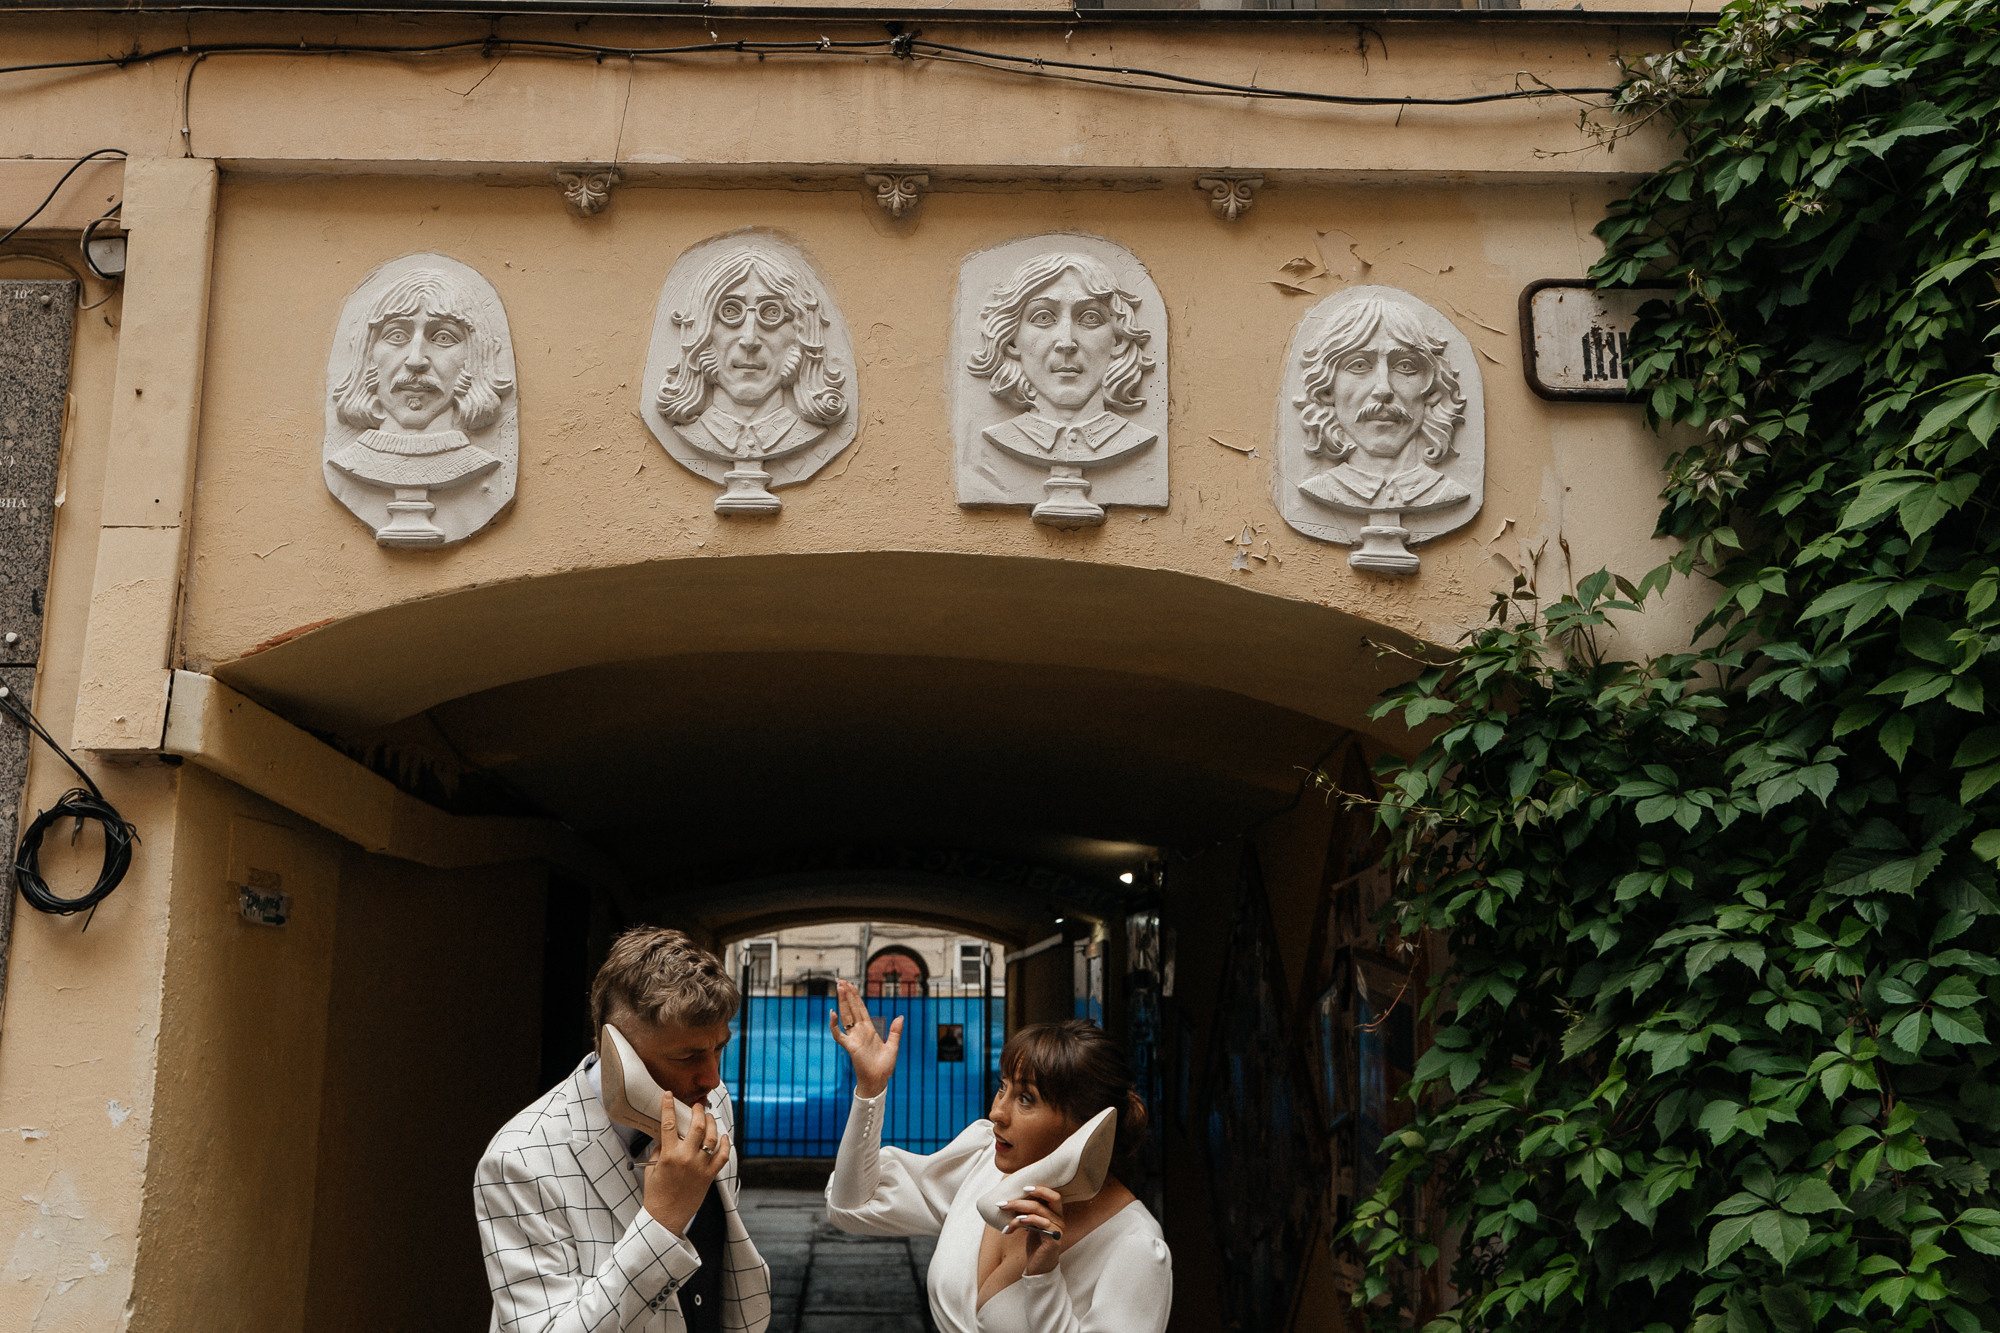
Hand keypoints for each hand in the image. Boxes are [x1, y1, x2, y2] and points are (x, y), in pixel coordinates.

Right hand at [641, 1095, 730, 1238]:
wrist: (665, 1217)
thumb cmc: (656, 1194)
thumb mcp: (652, 1169)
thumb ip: (660, 1150)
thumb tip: (667, 1137)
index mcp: (669, 1156)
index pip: (669, 1124)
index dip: (669, 1106)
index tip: (669, 1095)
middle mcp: (686, 1159)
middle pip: (697, 1127)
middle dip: (698, 1111)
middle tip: (697, 1105)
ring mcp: (700, 1167)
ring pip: (711, 1138)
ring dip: (711, 1124)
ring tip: (708, 1117)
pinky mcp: (709, 1176)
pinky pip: (722, 1157)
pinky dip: (724, 1145)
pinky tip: (723, 1136)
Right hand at [829, 978, 902, 1098]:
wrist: (879, 1081)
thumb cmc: (884, 1067)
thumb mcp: (893, 1046)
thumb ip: (895, 1031)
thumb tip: (900, 1017)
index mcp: (869, 1030)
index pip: (860, 1009)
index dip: (855, 997)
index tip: (851, 985)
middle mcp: (860, 1032)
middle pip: (851, 1009)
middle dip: (847, 995)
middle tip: (841, 981)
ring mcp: (854, 1038)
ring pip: (846, 1016)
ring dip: (842, 1002)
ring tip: (840, 988)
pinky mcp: (850, 1047)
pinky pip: (839, 1034)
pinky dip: (834, 1025)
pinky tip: (833, 1013)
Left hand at [1001, 1185, 1066, 1274]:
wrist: (1038, 1268)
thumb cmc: (1035, 1246)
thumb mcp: (1031, 1226)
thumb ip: (1027, 1213)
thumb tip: (1011, 1199)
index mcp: (1055, 1215)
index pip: (1053, 1196)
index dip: (1041, 1189)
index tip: (1023, 1187)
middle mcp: (1060, 1220)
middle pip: (1049, 1199)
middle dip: (1025, 1197)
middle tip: (1005, 1202)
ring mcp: (1058, 1230)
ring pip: (1039, 1210)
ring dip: (1018, 1209)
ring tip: (1003, 1212)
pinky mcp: (1053, 1240)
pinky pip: (1040, 1223)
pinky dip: (1025, 1220)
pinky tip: (1014, 1224)